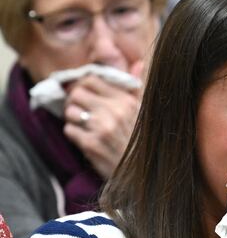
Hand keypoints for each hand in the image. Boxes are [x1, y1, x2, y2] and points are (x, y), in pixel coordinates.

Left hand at [63, 61, 143, 178]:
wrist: (143, 174)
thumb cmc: (143, 142)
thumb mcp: (144, 112)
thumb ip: (137, 87)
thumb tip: (138, 64)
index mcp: (127, 101)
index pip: (92, 80)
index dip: (84, 86)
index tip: (86, 95)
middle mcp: (114, 111)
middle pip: (76, 93)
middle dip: (75, 102)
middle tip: (81, 111)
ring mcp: (102, 128)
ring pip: (70, 111)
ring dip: (73, 119)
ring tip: (85, 126)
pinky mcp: (92, 144)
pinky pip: (70, 130)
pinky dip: (74, 134)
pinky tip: (86, 139)